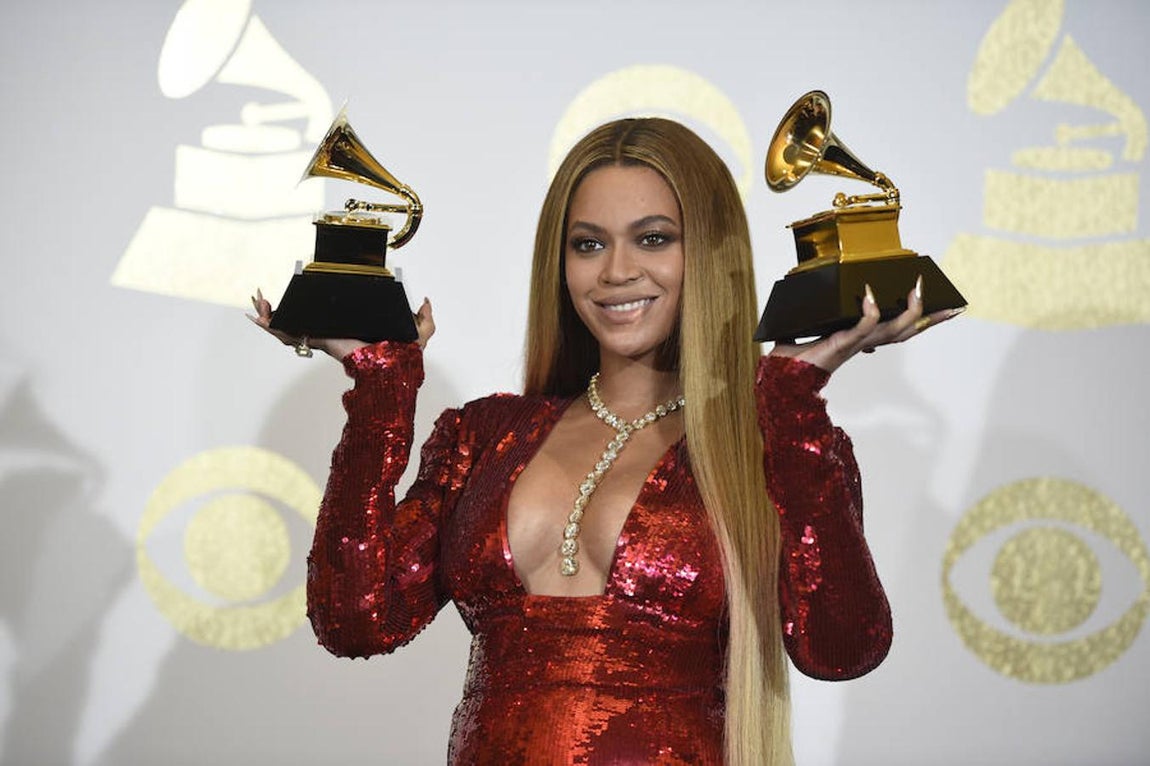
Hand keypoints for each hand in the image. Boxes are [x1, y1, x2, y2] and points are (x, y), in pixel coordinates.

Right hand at [247, 290, 435, 359]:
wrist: (393, 369)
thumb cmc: (405, 359)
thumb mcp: (420, 332)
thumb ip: (425, 317)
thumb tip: (424, 299)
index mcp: (352, 330)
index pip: (326, 320)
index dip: (310, 310)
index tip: (299, 295)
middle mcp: (334, 334)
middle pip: (302, 322)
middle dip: (282, 312)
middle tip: (266, 299)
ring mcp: (324, 338)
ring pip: (290, 327)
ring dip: (270, 315)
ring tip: (256, 302)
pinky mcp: (320, 339)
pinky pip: (290, 334)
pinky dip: (272, 325)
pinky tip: (258, 316)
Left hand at [768, 276, 963, 373]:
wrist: (780, 378)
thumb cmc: (793, 360)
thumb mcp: (806, 333)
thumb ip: (811, 322)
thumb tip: (806, 305)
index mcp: (860, 338)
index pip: (898, 329)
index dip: (923, 320)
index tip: (946, 309)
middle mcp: (863, 342)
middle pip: (907, 330)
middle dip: (931, 319)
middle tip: (951, 304)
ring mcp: (855, 343)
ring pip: (893, 329)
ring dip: (909, 310)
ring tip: (917, 289)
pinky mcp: (842, 342)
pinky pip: (863, 326)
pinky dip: (869, 311)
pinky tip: (870, 295)